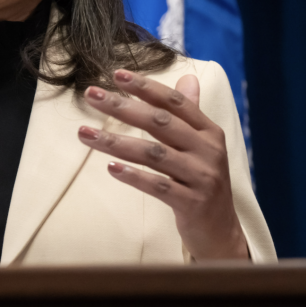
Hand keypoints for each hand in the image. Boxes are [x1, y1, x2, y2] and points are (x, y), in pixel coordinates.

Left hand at [78, 69, 247, 260]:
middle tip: (91, 95)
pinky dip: (134, 176)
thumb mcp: (201, 146)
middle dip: (122, 106)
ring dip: (116, 142)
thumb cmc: (202, 182)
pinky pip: (158, 186)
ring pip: (153, 154)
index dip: (146, 87)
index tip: (117, 74)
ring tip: (84, 133)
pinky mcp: (192, 203)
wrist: (221, 232)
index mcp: (209, 132)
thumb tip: (187, 77)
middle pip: (160, 123)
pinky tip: (111, 168)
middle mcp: (208, 151)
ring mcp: (201, 177)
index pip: (174, 102)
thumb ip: (190, 113)